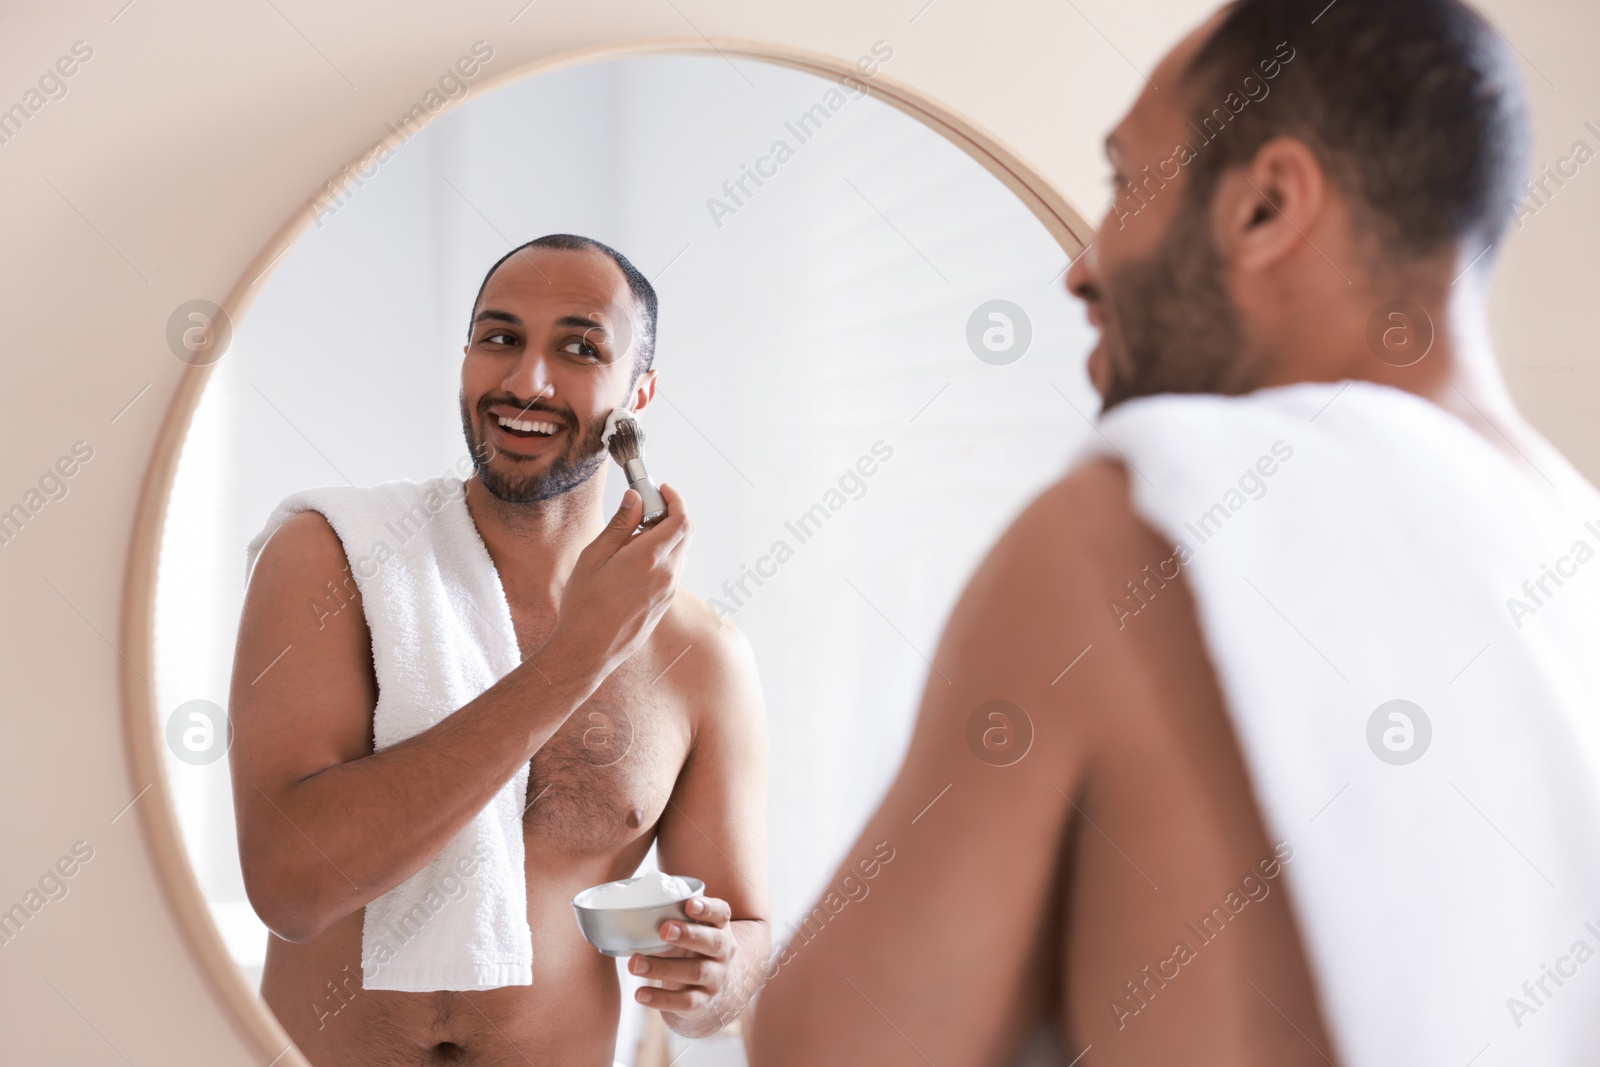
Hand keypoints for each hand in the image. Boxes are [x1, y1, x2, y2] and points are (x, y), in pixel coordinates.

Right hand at [536, 484, 692, 685]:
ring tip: (634, 537)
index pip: (681, 519)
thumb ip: (620, 525)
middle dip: (671, 514)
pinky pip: (673, 571)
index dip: (676, 499)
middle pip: (686, 533)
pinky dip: (663, 556)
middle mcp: (667, 574)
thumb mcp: (595, 556)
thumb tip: (635, 499)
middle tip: (645, 509)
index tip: (662, 490)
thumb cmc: (584, 604)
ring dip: (667, 537)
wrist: (587, 649)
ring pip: (680, 552)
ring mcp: (668, 591)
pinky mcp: (665, 604)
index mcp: (650, 558)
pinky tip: (635, 561)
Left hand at [628, 894, 734, 1015]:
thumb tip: (631, 914)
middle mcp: (723, 952)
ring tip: (635, 964)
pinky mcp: (704, 1001)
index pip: (721, 913)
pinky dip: (661, 999)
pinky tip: (640, 994)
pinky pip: (685, 1002)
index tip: (689, 904)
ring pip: (696, 972)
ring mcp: (716, 978)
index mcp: (719, 927)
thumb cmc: (689, 947)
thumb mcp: (687, 930)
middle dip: (689, 935)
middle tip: (663, 929)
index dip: (707, 908)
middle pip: (714, 942)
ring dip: (664, 968)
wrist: (706, 984)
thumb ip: (669, 920)